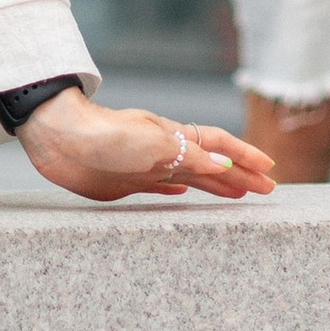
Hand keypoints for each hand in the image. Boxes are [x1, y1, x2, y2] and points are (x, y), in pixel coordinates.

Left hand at [18, 86, 276, 203]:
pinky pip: (159, 187)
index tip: (269, 172)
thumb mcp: (152, 142)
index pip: (218, 145)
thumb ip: (188, 154)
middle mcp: (162, 151)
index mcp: (172, 137)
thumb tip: (225, 164)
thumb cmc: (105, 133)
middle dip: (239, 175)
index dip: (244, 158)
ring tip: (236, 196)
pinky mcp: (124, 182)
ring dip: (214, 185)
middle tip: (266, 190)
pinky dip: (177, 192)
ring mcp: (144, 166)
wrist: (59, 137)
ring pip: (189, 176)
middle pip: (209, 163)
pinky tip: (181, 196)